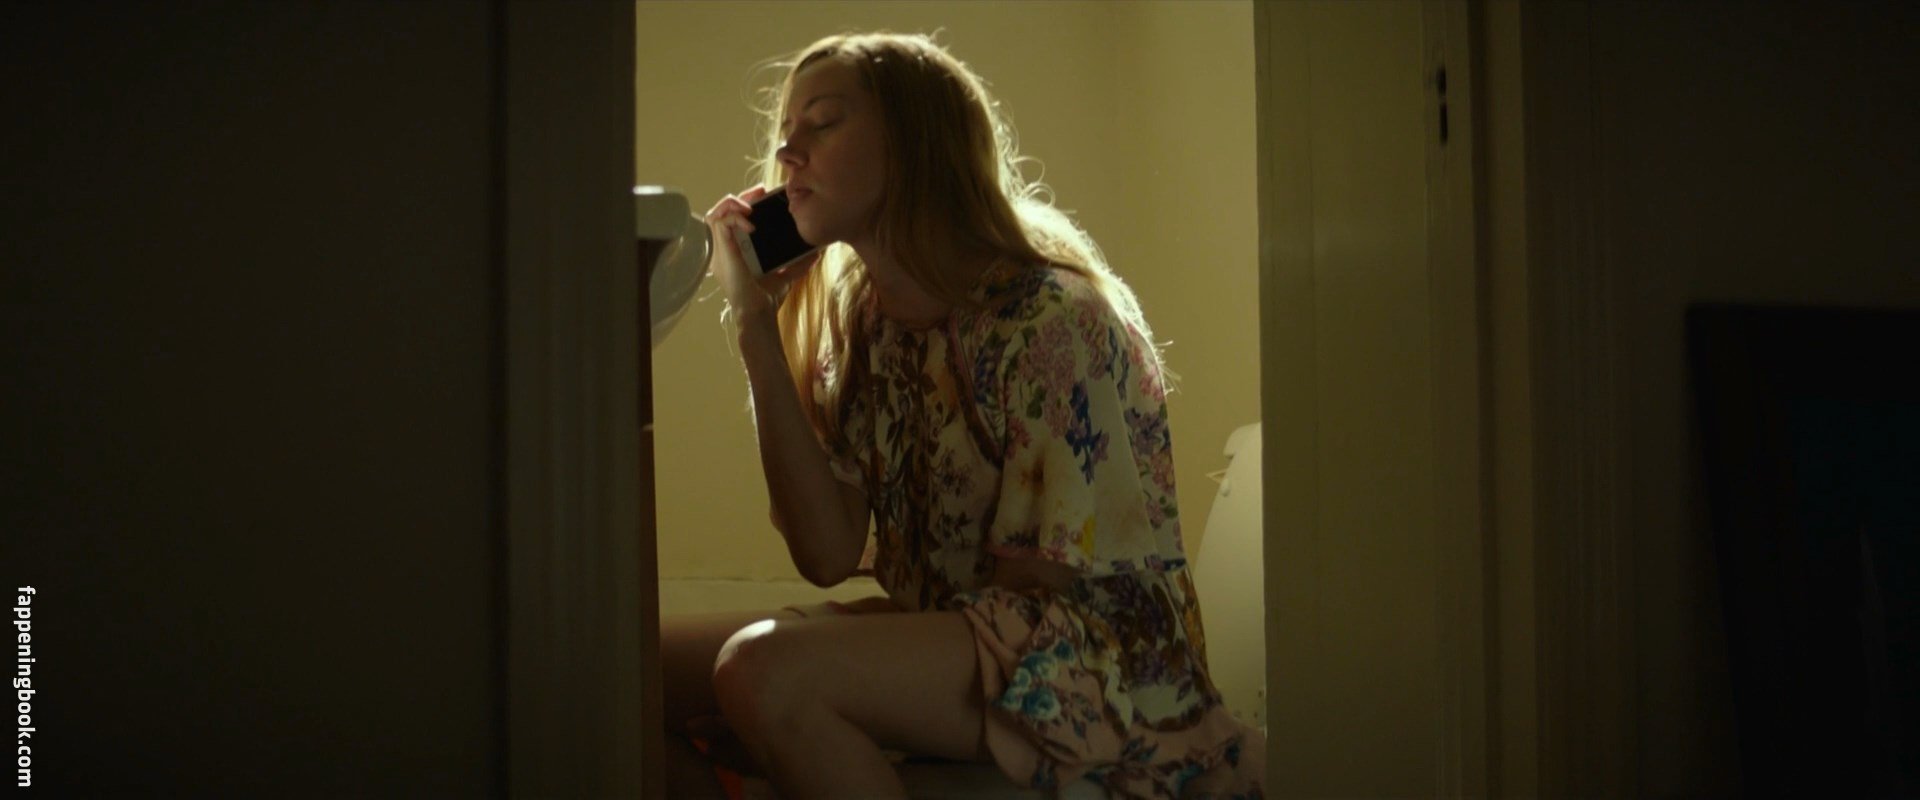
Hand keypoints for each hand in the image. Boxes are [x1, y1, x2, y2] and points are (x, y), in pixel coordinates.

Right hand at [703, 185, 823, 322]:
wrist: (759, 312)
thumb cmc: (768, 298)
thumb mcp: (787, 274)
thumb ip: (799, 263)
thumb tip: (817, 252)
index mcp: (735, 251)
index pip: (732, 219)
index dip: (743, 203)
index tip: (762, 195)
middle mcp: (724, 248)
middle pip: (722, 212)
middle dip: (739, 197)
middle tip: (758, 192)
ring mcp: (720, 250)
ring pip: (714, 213)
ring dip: (732, 204)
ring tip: (750, 207)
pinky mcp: (721, 250)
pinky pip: (719, 222)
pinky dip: (734, 217)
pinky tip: (751, 225)